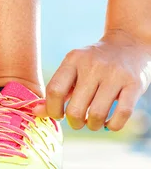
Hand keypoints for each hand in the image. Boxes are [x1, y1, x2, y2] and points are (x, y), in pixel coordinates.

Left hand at [34, 30, 150, 130]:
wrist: (129, 42)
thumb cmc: (94, 63)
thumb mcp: (73, 69)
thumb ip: (56, 91)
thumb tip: (35, 112)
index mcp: (74, 59)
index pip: (55, 91)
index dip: (53, 110)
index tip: (59, 114)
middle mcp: (94, 65)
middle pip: (76, 108)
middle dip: (75, 123)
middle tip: (78, 122)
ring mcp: (116, 74)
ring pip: (97, 114)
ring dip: (93, 126)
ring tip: (94, 123)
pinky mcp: (134, 84)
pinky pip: (121, 114)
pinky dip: (113, 126)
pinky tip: (109, 123)